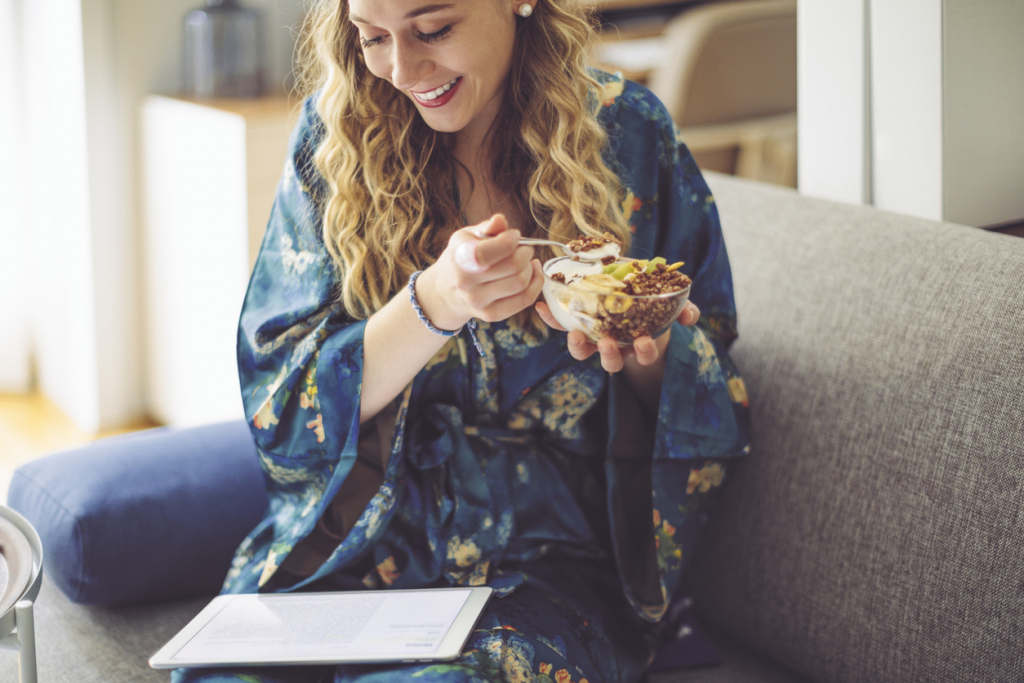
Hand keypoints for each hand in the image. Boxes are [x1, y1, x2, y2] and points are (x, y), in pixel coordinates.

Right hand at [415, 214, 543, 328]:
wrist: (444, 293)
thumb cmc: (460, 259)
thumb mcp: (465, 238)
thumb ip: (486, 228)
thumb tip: (501, 221)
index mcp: (459, 259)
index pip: (488, 252)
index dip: (509, 241)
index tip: (514, 236)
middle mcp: (466, 283)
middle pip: (512, 266)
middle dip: (525, 252)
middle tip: (524, 248)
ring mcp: (479, 302)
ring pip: (521, 283)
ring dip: (531, 268)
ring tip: (526, 260)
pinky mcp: (491, 315)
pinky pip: (524, 300)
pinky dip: (535, 283)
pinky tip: (532, 272)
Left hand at [535, 299, 699, 372]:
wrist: (629, 295)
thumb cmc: (652, 306)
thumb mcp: (670, 307)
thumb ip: (684, 310)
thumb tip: (690, 315)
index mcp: (639, 342)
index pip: (643, 355)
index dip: (644, 352)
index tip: (644, 341)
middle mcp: (616, 346)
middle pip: (611, 362)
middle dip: (610, 355)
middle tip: (609, 343)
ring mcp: (594, 338)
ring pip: (584, 352)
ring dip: (579, 347)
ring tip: (576, 336)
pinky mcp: (576, 324)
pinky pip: (561, 325)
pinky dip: (551, 319)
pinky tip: (542, 307)